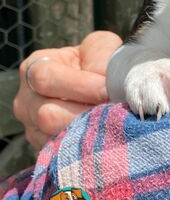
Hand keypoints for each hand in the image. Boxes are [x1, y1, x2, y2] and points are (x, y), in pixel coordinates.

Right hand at [14, 31, 121, 149]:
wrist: (103, 81)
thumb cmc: (99, 60)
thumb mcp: (101, 47)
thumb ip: (101, 57)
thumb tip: (105, 82)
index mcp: (36, 66)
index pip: (46, 79)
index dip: (80, 86)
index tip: (107, 89)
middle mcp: (27, 99)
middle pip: (46, 114)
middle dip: (84, 112)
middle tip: (113, 109)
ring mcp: (32, 126)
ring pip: (55, 136)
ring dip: (87, 130)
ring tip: (111, 121)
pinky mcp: (45, 147)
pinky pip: (62, 152)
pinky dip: (85, 145)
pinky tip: (104, 134)